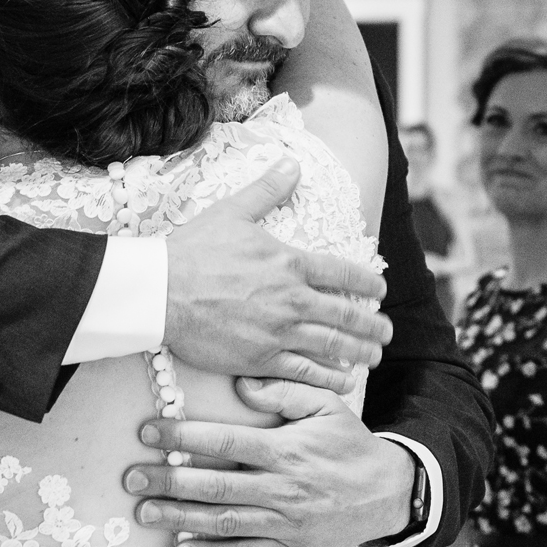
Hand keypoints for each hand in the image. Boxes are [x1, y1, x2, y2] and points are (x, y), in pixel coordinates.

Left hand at [122, 377, 414, 546]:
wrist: (389, 493)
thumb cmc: (349, 445)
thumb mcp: (326, 405)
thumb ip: (285, 390)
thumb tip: (241, 384)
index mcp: (286, 449)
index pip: (225, 440)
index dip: (184, 436)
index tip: (149, 431)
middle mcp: (282, 487)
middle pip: (215, 485)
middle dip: (169, 480)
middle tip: (131, 477)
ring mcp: (285, 521)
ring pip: (224, 521)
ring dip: (180, 517)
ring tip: (145, 511)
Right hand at [163, 158, 390, 393]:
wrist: (161, 292)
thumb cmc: (193, 251)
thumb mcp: (232, 211)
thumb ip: (267, 190)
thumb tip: (291, 164)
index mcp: (290, 263)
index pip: (343, 273)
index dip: (367, 282)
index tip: (380, 289)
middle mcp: (292, 300)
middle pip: (346, 314)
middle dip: (372, 324)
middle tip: (386, 331)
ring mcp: (279, 332)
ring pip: (332, 345)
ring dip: (360, 351)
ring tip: (374, 356)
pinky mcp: (260, 359)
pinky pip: (305, 372)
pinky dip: (329, 378)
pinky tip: (344, 381)